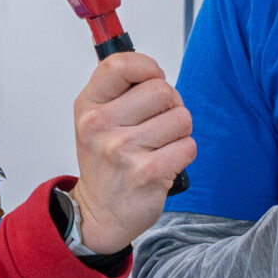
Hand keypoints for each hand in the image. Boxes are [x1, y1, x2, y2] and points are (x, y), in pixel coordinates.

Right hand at [69, 51, 195, 253]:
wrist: (99, 212)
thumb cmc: (105, 161)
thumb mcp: (96, 119)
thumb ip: (119, 90)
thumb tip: (154, 71)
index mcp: (89, 106)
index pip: (121, 65)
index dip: (147, 68)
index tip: (151, 81)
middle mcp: (101, 126)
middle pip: (162, 90)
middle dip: (171, 105)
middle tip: (158, 123)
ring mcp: (123, 151)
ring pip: (181, 118)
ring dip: (179, 132)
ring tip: (159, 146)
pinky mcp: (147, 174)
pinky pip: (188, 146)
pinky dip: (183, 154)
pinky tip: (164, 163)